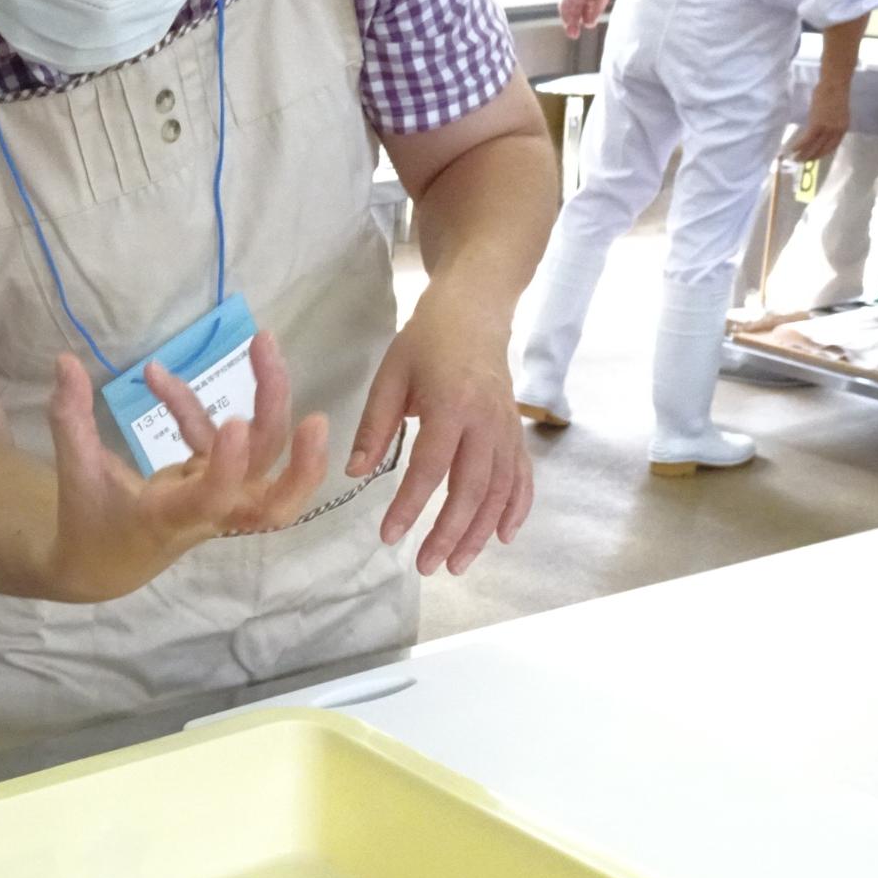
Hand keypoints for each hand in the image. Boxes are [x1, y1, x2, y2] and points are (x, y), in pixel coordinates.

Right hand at [45, 332, 329, 601]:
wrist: (104, 565)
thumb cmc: (89, 523)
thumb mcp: (75, 475)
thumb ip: (70, 419)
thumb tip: (64, 360)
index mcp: (172, 518)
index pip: (212, 499)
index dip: (227, 465)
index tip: (232, 421)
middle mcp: (209, 512)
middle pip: (276, 498)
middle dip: (304, 465)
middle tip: (315, 417)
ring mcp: (219, 495)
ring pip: (268, 460)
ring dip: (274, 404)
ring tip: (264, 345)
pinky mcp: (216, 479)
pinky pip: (222, 438)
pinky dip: (193, 407)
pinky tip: (157, 378)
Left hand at [346, 283, 532, 575]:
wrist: (477, 311)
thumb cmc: (427, 341)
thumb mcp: (391, 375)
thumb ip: (375, 426)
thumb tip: (355, 473)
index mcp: (451, 406)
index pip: (430, 468)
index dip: (410, 506)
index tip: (389, 536)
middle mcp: (486, 422)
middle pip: (472, 488)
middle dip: (450, 533)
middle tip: (426, 566)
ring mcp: (506, 429)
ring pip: (500, 490)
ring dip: (480, 532)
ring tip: (457, 565)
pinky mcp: (515, 431)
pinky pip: (522, 476)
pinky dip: (516, 509)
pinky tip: (502, 537)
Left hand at [560, 0, 612, 39]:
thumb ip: (594, 12)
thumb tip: (589, 24)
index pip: (578, 14)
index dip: (578, 24)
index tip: (577, 34)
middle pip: (571, 14)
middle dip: (572, 25)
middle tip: (573, 35)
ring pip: (567, 10)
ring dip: (568, 21)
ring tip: (571, 30)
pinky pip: (565, 2)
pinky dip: (566, 12)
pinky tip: (567, 19)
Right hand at [788, 78, 851, 162]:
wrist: (835, 83)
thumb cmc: (835, 92)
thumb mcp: (836, 111)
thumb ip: (831, 121)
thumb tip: (820, 128)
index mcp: (843, 127)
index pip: (833, 146)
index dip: (822, 154)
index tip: (814, 158)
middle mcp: (836, 130)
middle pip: (823, 149)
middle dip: (812, 157)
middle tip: (802, 162)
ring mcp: (827, 128)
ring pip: (814, 146)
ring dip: (803, 155)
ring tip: (795, 159)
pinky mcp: (817, 124)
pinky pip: (807, 139)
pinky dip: (798, 146)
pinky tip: (791, 150)